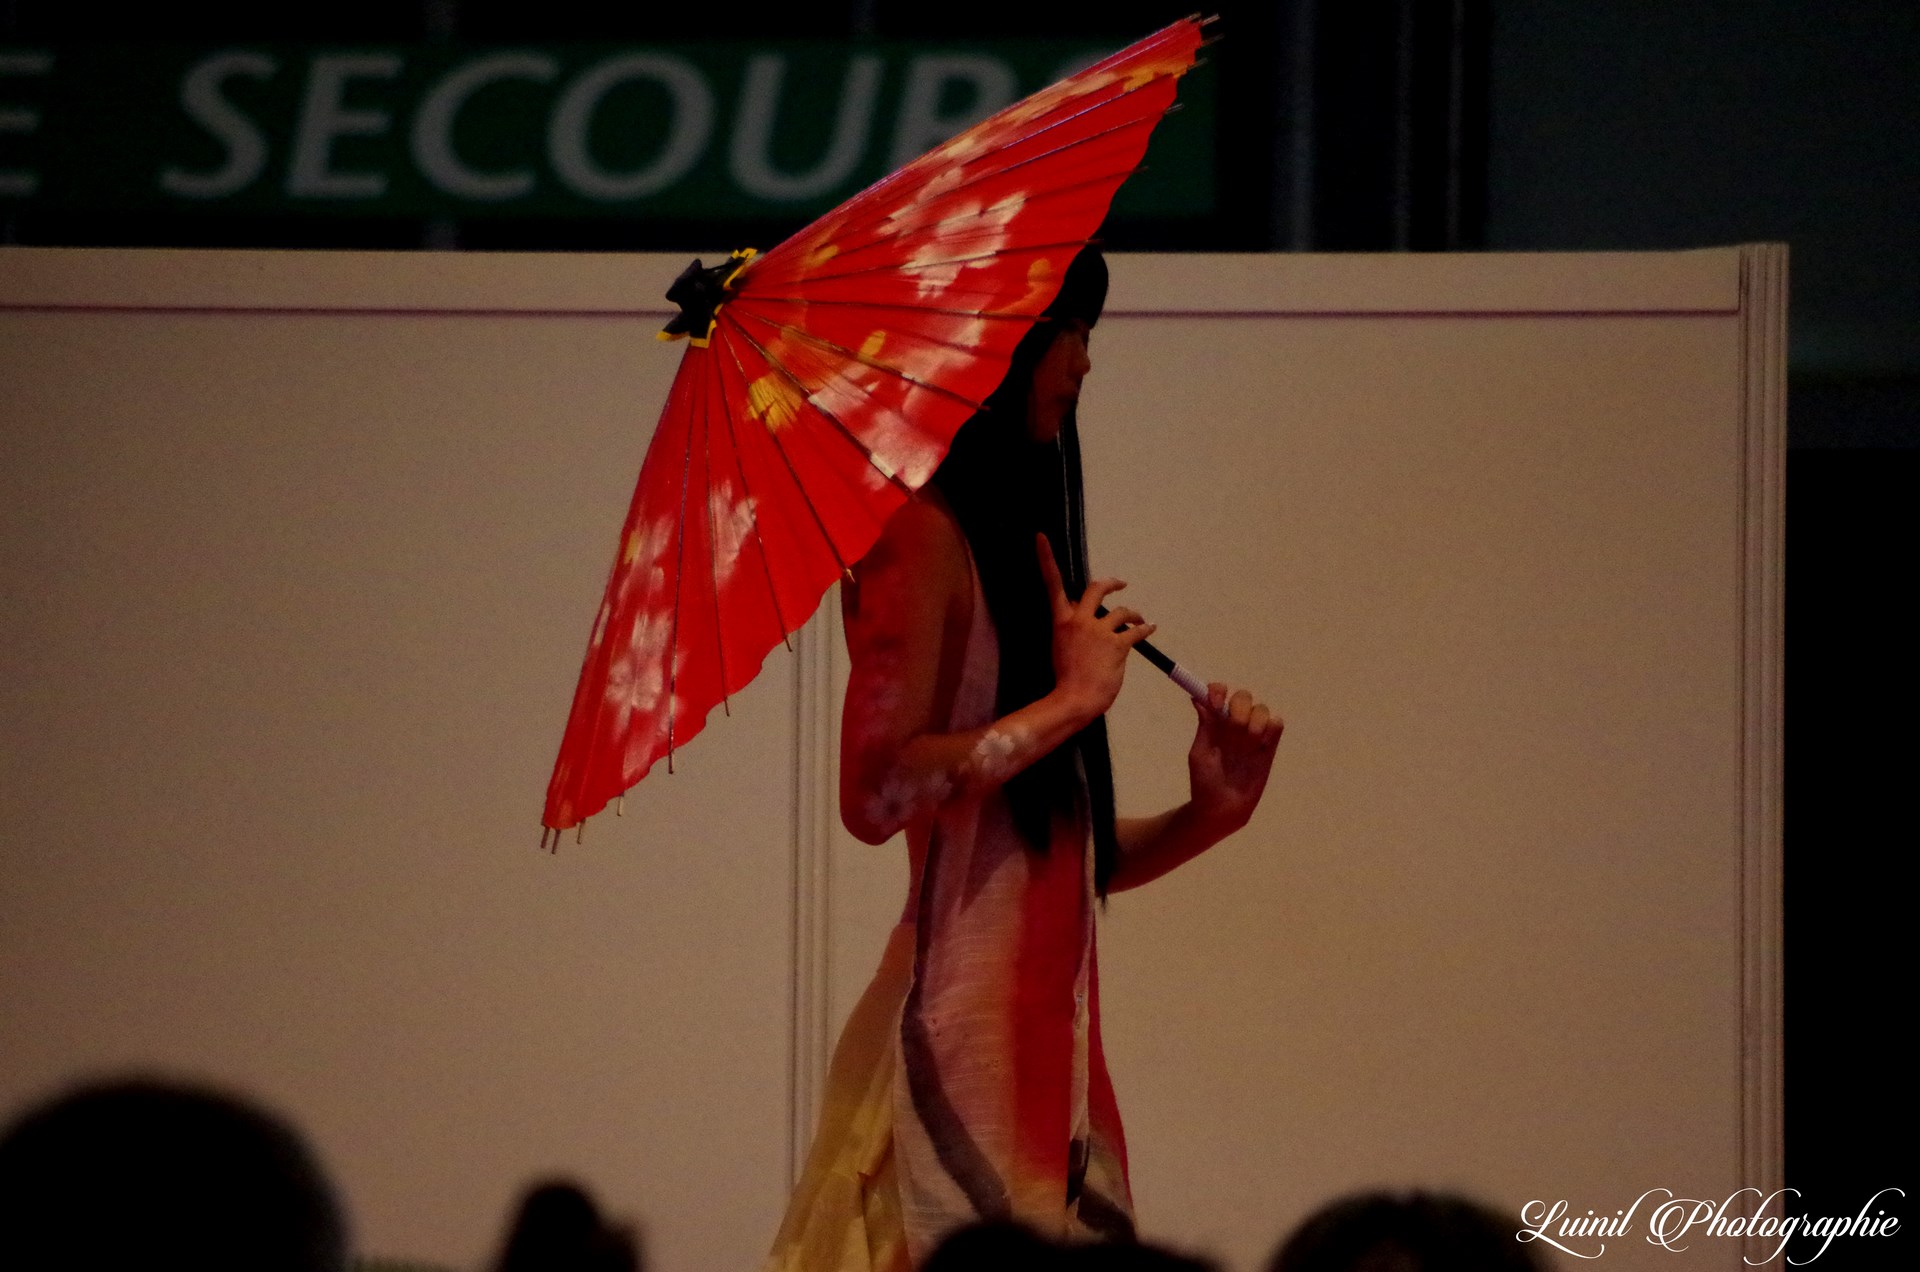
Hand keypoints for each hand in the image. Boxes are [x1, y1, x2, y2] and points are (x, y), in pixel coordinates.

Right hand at [1036, 533, 1155, 723]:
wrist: (1074, 699)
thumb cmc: (1066, 681)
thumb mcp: (1062, 650)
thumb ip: (1073, 632)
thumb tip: (1085, 623)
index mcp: (1061, 622)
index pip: (1052, 584)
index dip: (1046, 558)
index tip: (1041, 537)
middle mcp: (1079, 620)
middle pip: (1095, 589)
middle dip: (1110, 583)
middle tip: (1120, 584)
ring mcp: (1099, 631)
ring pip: (1121, 612)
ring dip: (1133, 614)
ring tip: (1139, 619)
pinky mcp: (1117, 644)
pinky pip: (1136, 631)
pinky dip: (1145, 628)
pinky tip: (1149, 629)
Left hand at [1187, 682, 1282, 832]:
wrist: (1223, 809)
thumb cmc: (1205, 783)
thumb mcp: (1200, 754)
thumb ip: (1204, 726)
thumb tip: (1197, 698)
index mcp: (1215, 722)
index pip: (1219, 692)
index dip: (1219, 691)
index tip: (1216, 702)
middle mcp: (1235, 723)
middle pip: (1244, 696)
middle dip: (1238, 710)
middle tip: (1232, 730)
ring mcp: (1254, 734)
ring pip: (1262, 709)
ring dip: (1254, 724)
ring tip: (1246, 747)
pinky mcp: (1270, 746)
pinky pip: (1277, 724)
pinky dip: (1270, 730)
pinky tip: (1260, 747)